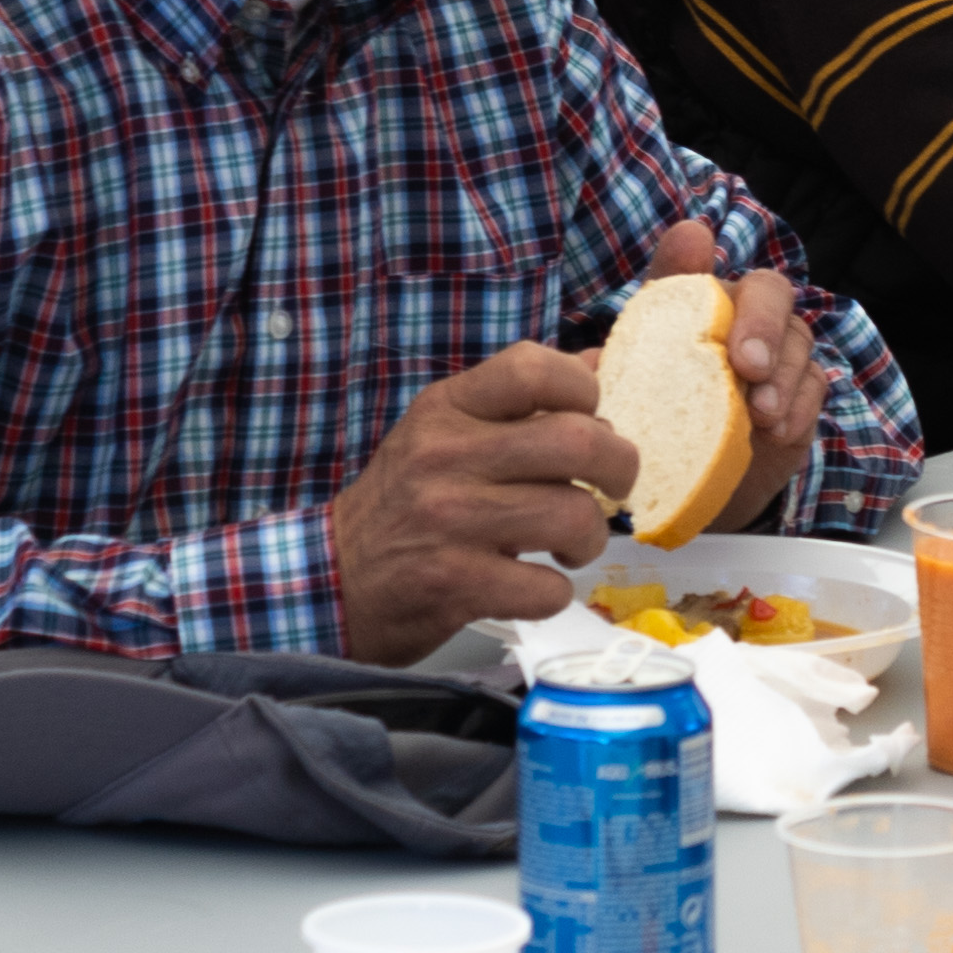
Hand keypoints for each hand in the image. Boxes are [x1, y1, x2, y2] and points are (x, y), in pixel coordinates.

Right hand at [333, 341, 634, 662]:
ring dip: (590, 538)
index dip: (584, 389)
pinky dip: (554, 592)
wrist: (333, 581)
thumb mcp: (446, 433)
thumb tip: (599, 360)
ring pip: (573, 516)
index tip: (591, 420)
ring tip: (571, 545)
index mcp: (447, 409)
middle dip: (619, 468)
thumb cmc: (404, 503)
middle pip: (577, 440)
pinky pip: (546, 587)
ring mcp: (449, 522)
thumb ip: (520, 401)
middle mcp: (446, 456)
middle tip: (612, 488)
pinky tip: (533, 584)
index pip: (533, 368)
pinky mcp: (454, 585)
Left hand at [630, 219, 825, 532]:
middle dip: (761, 322)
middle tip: (747, 364)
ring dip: (782, 374)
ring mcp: (779, 354)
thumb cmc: (657, 427)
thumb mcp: (627, 400)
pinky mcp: (801, 394)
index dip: (689, 252)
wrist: (692, 485)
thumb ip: (612, 375)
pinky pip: (813, 385)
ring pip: (798, 338)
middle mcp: (739, 317)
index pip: (692, 263)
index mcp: (691, 308)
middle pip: (768, 290)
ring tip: (759, 413)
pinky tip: (775, 431)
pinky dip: (797, 406)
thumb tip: (591, 364)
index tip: (694, 242)